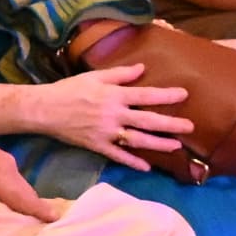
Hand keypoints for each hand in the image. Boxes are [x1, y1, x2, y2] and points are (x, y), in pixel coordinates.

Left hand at [0, 114, 64, 218]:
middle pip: (26, 195)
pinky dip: (17, 196)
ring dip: (25, 205)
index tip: (55, 223)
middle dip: (34, 213)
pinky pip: (13, 183)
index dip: (39, 211)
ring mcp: (5, 162)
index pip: (24, 198)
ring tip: (29, 225)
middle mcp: (9, 168)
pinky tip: (13, 208)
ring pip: (21, 189)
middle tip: (40, 233)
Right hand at [1, 67, 191, 168]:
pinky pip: (118, 155)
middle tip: (190, 127)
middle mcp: (114, 115)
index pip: (146, 95)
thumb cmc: (69, 89)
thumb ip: (120, 74)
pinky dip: (132, 161)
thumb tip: (142, 69)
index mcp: (114, 95)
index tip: (184, 95)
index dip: (166, 96)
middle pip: (147, 121)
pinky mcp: (97, 145)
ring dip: (158, 144)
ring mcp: (106, 133)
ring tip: (176, 146)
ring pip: (137, 140)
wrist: (45, 110)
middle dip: (170, 124)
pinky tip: (147, 167)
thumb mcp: (94, 77)